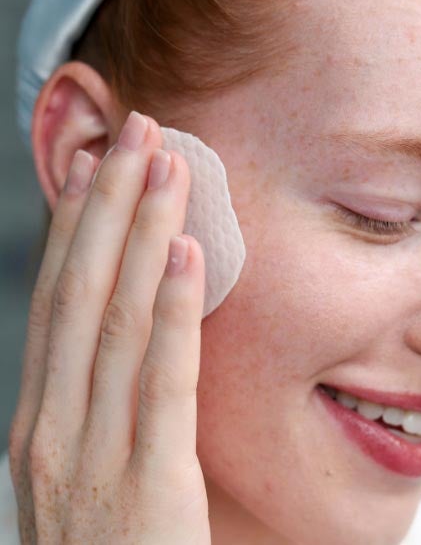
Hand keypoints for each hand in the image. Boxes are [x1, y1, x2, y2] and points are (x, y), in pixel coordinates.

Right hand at [7, 111, 209, 543]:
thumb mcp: (94, 475)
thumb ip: (110, 410)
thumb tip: (137, 340)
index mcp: (41, 422)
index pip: (62, 303)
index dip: (81, 228)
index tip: (103, 165)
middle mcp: (53, 428)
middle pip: (82, 293)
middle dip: (109, 206)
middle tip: (136, 129)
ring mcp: (90, 457)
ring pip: (117, 321)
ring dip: (141, 235)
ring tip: (163, 164)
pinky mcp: (147, 485)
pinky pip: (160, 382)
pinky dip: (172, 312)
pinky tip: (187, 255)